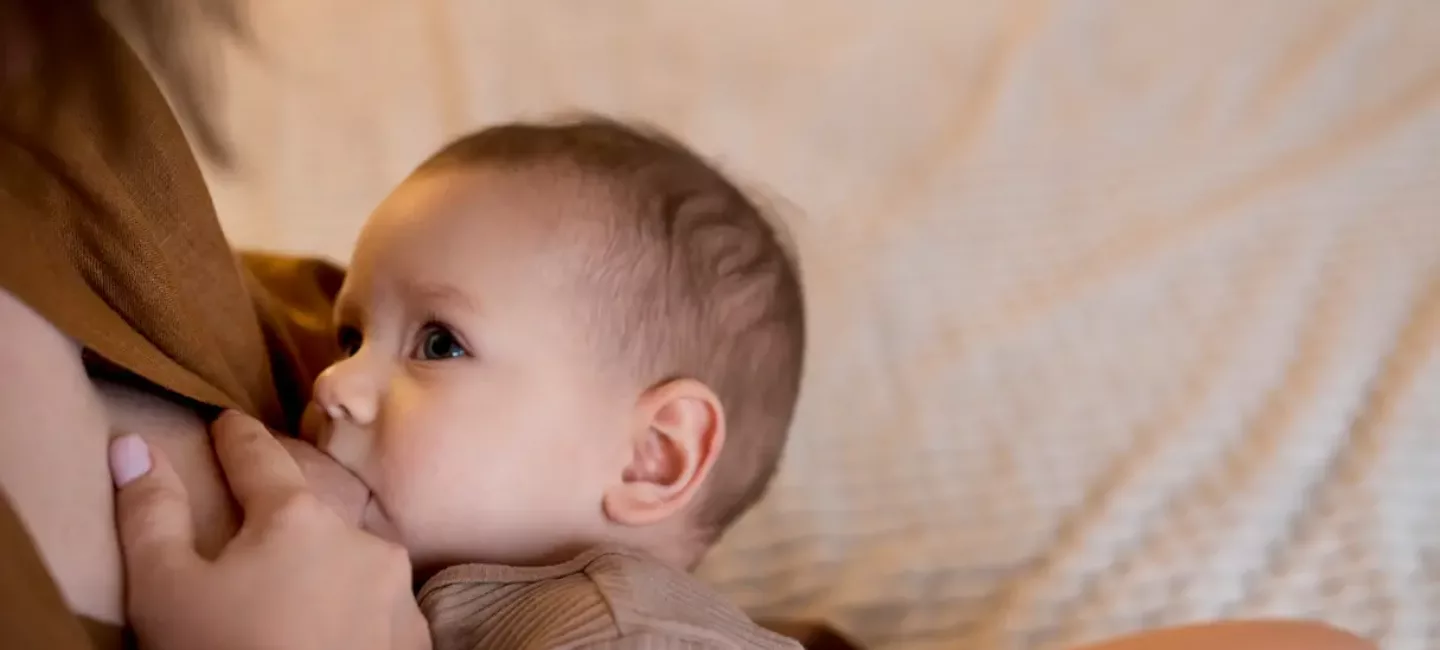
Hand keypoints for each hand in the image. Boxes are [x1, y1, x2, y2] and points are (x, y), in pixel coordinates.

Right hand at [111, 411, 430, 649]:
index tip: (228, 423)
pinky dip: (353, 614)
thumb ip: (151, 515)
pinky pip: (378, 610)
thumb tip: (134, 446)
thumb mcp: (165, 593)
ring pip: (353, 564)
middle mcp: (362, 543)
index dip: (238, 439)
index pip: (260, 459)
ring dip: (326, 571)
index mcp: (298, 519)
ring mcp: (398, 594)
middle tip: (258, 524)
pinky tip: (328, 633)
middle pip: (314, 513)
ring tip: (292, 600)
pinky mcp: (416, 641)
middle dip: (286, 515)